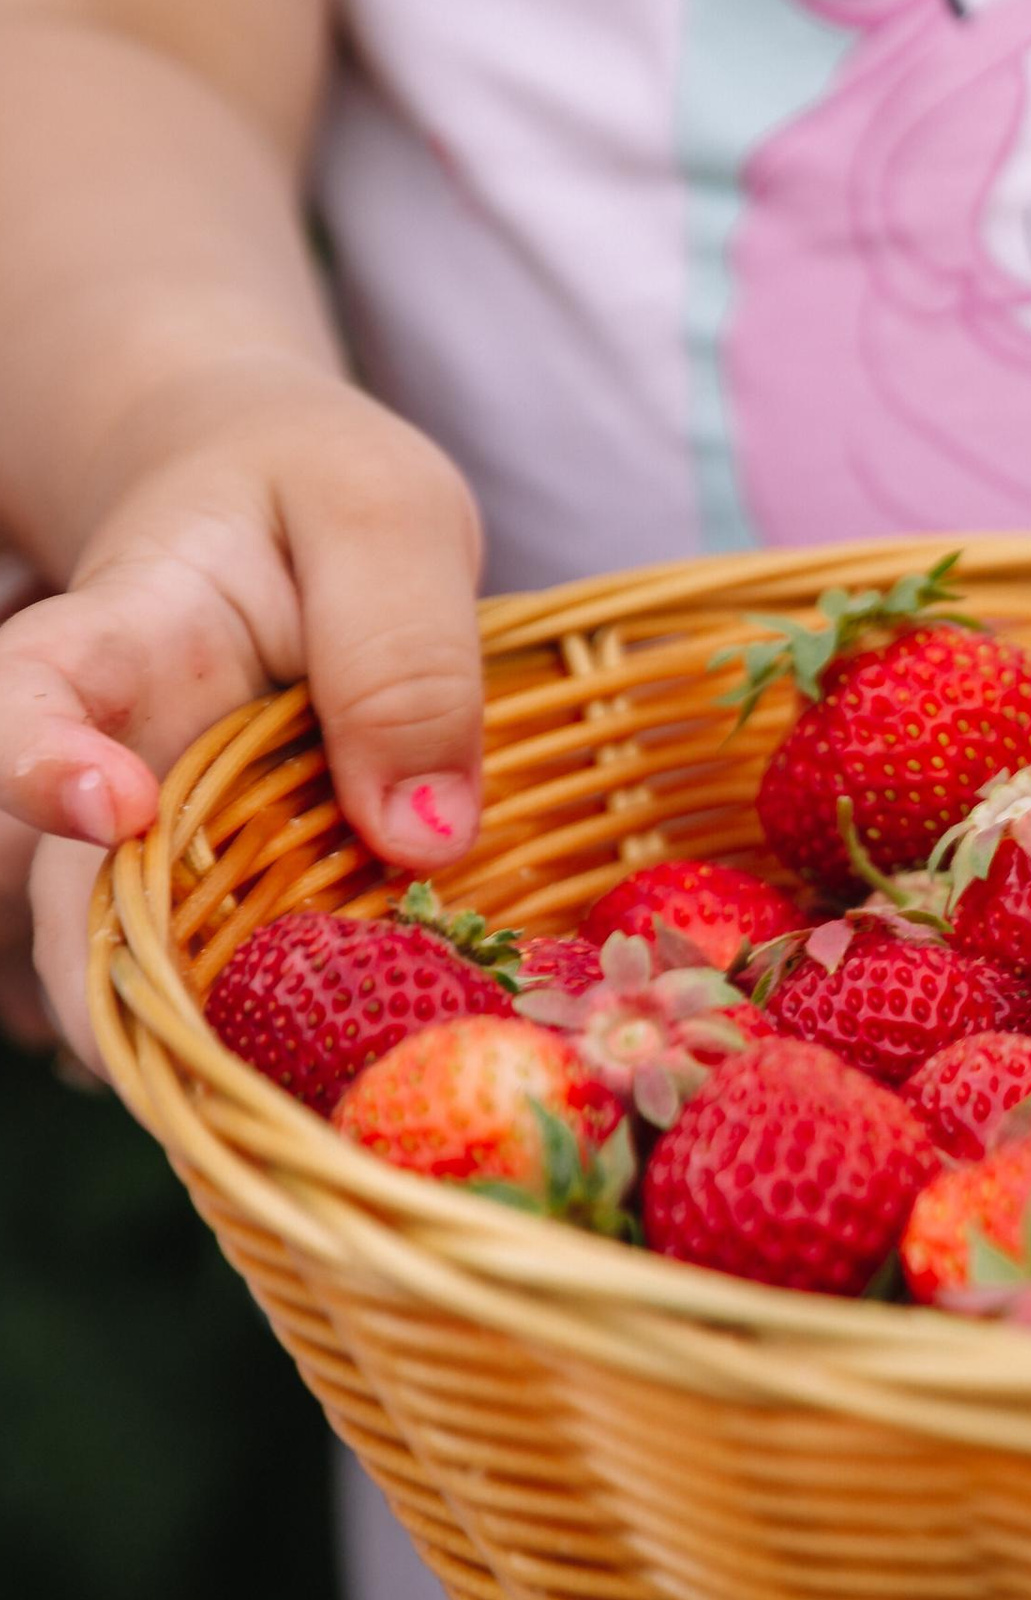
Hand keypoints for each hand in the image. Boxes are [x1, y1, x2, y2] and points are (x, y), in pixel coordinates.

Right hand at [0, 362, 486, 1056]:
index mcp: (132, 631)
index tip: (109, 809)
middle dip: (110, 986)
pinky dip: (245, 1041)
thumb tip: (423, 839)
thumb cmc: (327, 493)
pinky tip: (301, 1086)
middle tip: (209, 1073)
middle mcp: (116, 753)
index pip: (35, 690)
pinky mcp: (211, 885)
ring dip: (188, 1041)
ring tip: (279, 1105)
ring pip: (121, 959)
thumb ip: (404, 656)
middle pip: (60, 884)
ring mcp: (153, 833)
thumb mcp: (392, 518)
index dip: (36, 759)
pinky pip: (201, 979)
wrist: (276, 495)